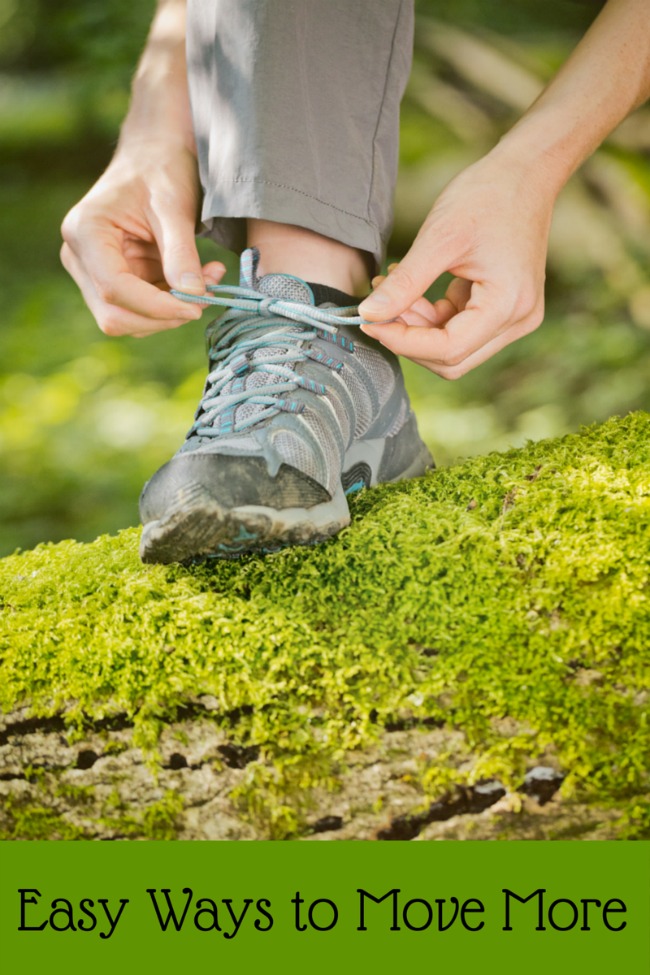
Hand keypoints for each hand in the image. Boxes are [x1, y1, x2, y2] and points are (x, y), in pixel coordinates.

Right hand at [60, 143, 224, 336]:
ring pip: (128, 319)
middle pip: (115, 314)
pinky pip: (140, 310)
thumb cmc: (160, 169)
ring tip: (208, 281)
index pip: (114, 288)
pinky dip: (171, 305)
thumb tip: (192, 296)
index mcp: (85, 231)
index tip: (197, 305)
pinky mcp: (113, 280)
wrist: (154, 154)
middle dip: (163, 315)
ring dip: (170, 313)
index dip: (156, 306)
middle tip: (207, 297)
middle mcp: (79, 257)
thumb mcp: (175, 206)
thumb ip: (181, 253)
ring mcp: (93, 272)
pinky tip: (196, 282)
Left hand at [358, 151, 557, 377]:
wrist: (525, 172)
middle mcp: (518, 320)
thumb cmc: (488, 196)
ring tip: (390, 292)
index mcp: (508, 305)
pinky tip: (411, 291)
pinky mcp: (504, 309)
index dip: (403, 342)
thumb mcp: (439, 238)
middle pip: (452, 359)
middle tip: (378, 311)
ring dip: (418, 329)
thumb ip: (404, 283)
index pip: (449, 350)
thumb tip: (369, 314)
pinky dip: (431, 317)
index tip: (369, 323)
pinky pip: (460, 329)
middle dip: (410, 339)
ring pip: (453, 347)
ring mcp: (514, 317)